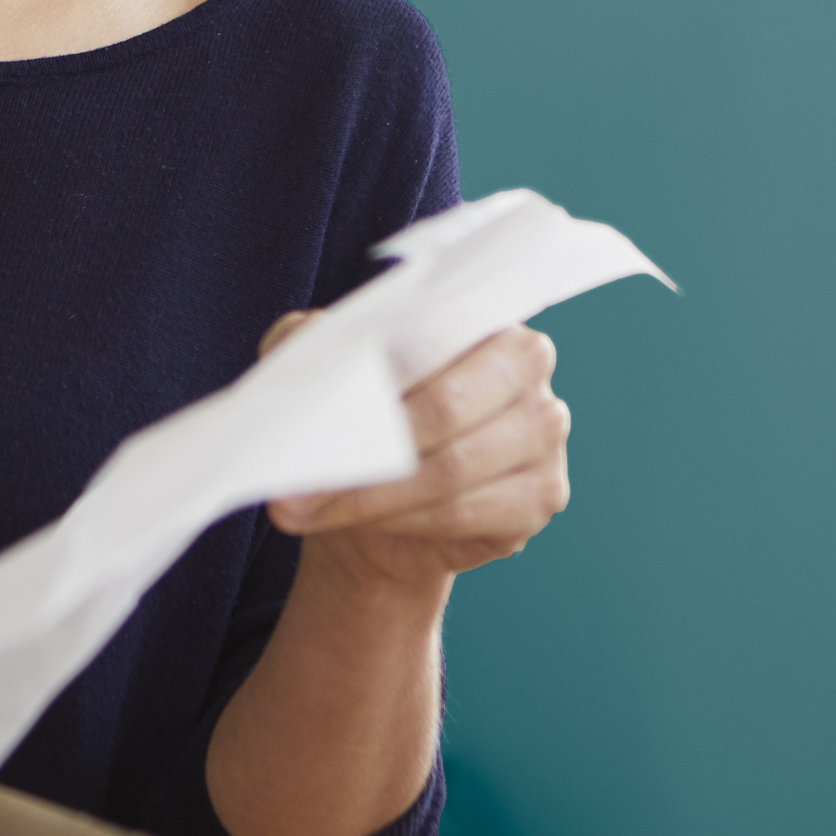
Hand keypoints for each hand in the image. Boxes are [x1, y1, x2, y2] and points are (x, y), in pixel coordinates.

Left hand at [258, 316, 570, 600]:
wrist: (380, 503)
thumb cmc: (362, 416)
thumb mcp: (324, 363)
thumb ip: (313, 342)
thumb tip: (311, 357)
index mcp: (481, 313)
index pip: (434, 334)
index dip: (372, 373)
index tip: (316, 409)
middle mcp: (527, 365)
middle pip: (444, 407)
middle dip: (363, 448)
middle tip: (291, 482)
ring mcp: (545, 432)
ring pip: (450, 470)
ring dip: (368, 495)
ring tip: (301, 507)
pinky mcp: (542, 495)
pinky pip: (464, 513)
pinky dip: (402, 520)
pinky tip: (361, 522)